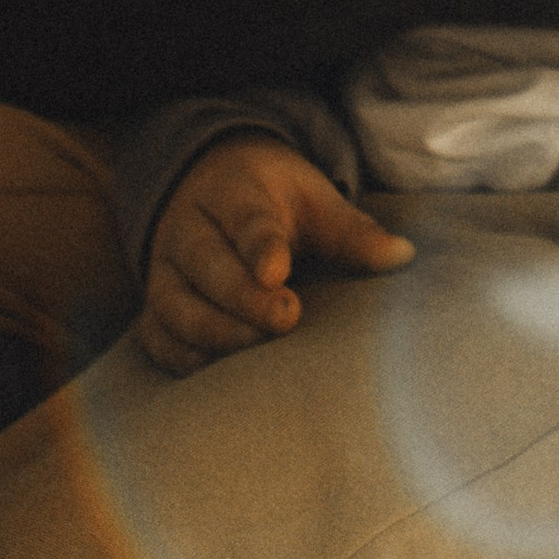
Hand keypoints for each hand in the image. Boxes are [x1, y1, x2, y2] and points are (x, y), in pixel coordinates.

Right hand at [138, 135, 413, 375]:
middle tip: (284, 319)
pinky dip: (180, 357)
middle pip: (205, 263)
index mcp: (234, 192)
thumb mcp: (313, 198)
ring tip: (256, 351)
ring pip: (174, 304)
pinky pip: (155, 337)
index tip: (278, 273)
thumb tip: (403, 257)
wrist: (210, 183)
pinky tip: (213, 375)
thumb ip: (352, 231)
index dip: (260, 246)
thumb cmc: (274, 199)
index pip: (246, 218)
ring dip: (212, 332)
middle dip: (242, 297)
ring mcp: (166, 269)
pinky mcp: (155, 305)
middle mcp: (190, 229)